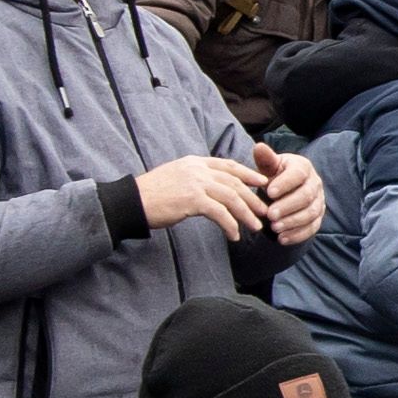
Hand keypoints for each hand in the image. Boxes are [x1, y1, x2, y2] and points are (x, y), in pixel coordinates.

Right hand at [137, 154, 272, 237]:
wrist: (132, 201)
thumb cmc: (152, 194)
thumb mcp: (176, 177)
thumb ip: (195, 178)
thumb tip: (212, 188)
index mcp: (195, 162)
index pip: (228, 165)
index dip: (248, 174)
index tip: (262, 183)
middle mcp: (197, 169)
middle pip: (234, 182)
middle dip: (252, 197)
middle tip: (264, 212)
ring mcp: (195, 183)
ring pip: (231, 197)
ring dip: (246, 213)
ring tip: (255, 227)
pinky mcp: (192, 200)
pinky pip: (219, 213)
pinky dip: (230, 225)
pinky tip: (234, 235)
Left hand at [253, 146, 327, 244]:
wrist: (284, 192)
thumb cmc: (274, 177)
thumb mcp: (269, 167)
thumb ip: (265, 159)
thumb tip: (259, 146)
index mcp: (303, 167)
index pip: (298, 174)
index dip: (285, 184)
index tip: (268, 192)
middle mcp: (315, 184)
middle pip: (306, 196)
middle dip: (288, 206)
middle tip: (270, 215)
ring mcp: (319, 202)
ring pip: (311, 213)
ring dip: (292, 222)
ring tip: (274, 228)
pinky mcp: (318, 218)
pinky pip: (312, 228)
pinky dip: (297, 235)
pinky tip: (282, 239)